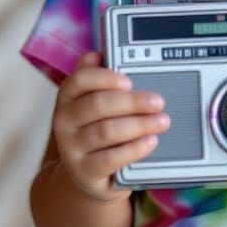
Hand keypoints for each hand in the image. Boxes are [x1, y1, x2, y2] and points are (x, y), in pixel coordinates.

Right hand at [51, 51, 170, 202]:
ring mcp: (71, 149)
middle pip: (98, 105)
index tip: (129, 81)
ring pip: (106, 131)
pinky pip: (110, 159)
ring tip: (162, 121)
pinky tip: (150, 141)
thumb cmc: (96, 128)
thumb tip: (98, 54)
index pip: (79, 80)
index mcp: (68, 97)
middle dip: (132, 102)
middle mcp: (64, 121)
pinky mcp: (84, 172)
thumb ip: (98, 78)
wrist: (87, 173)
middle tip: (158, 102)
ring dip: (139, 124)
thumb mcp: (94, 102)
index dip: (104, 78)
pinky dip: (133, 149)